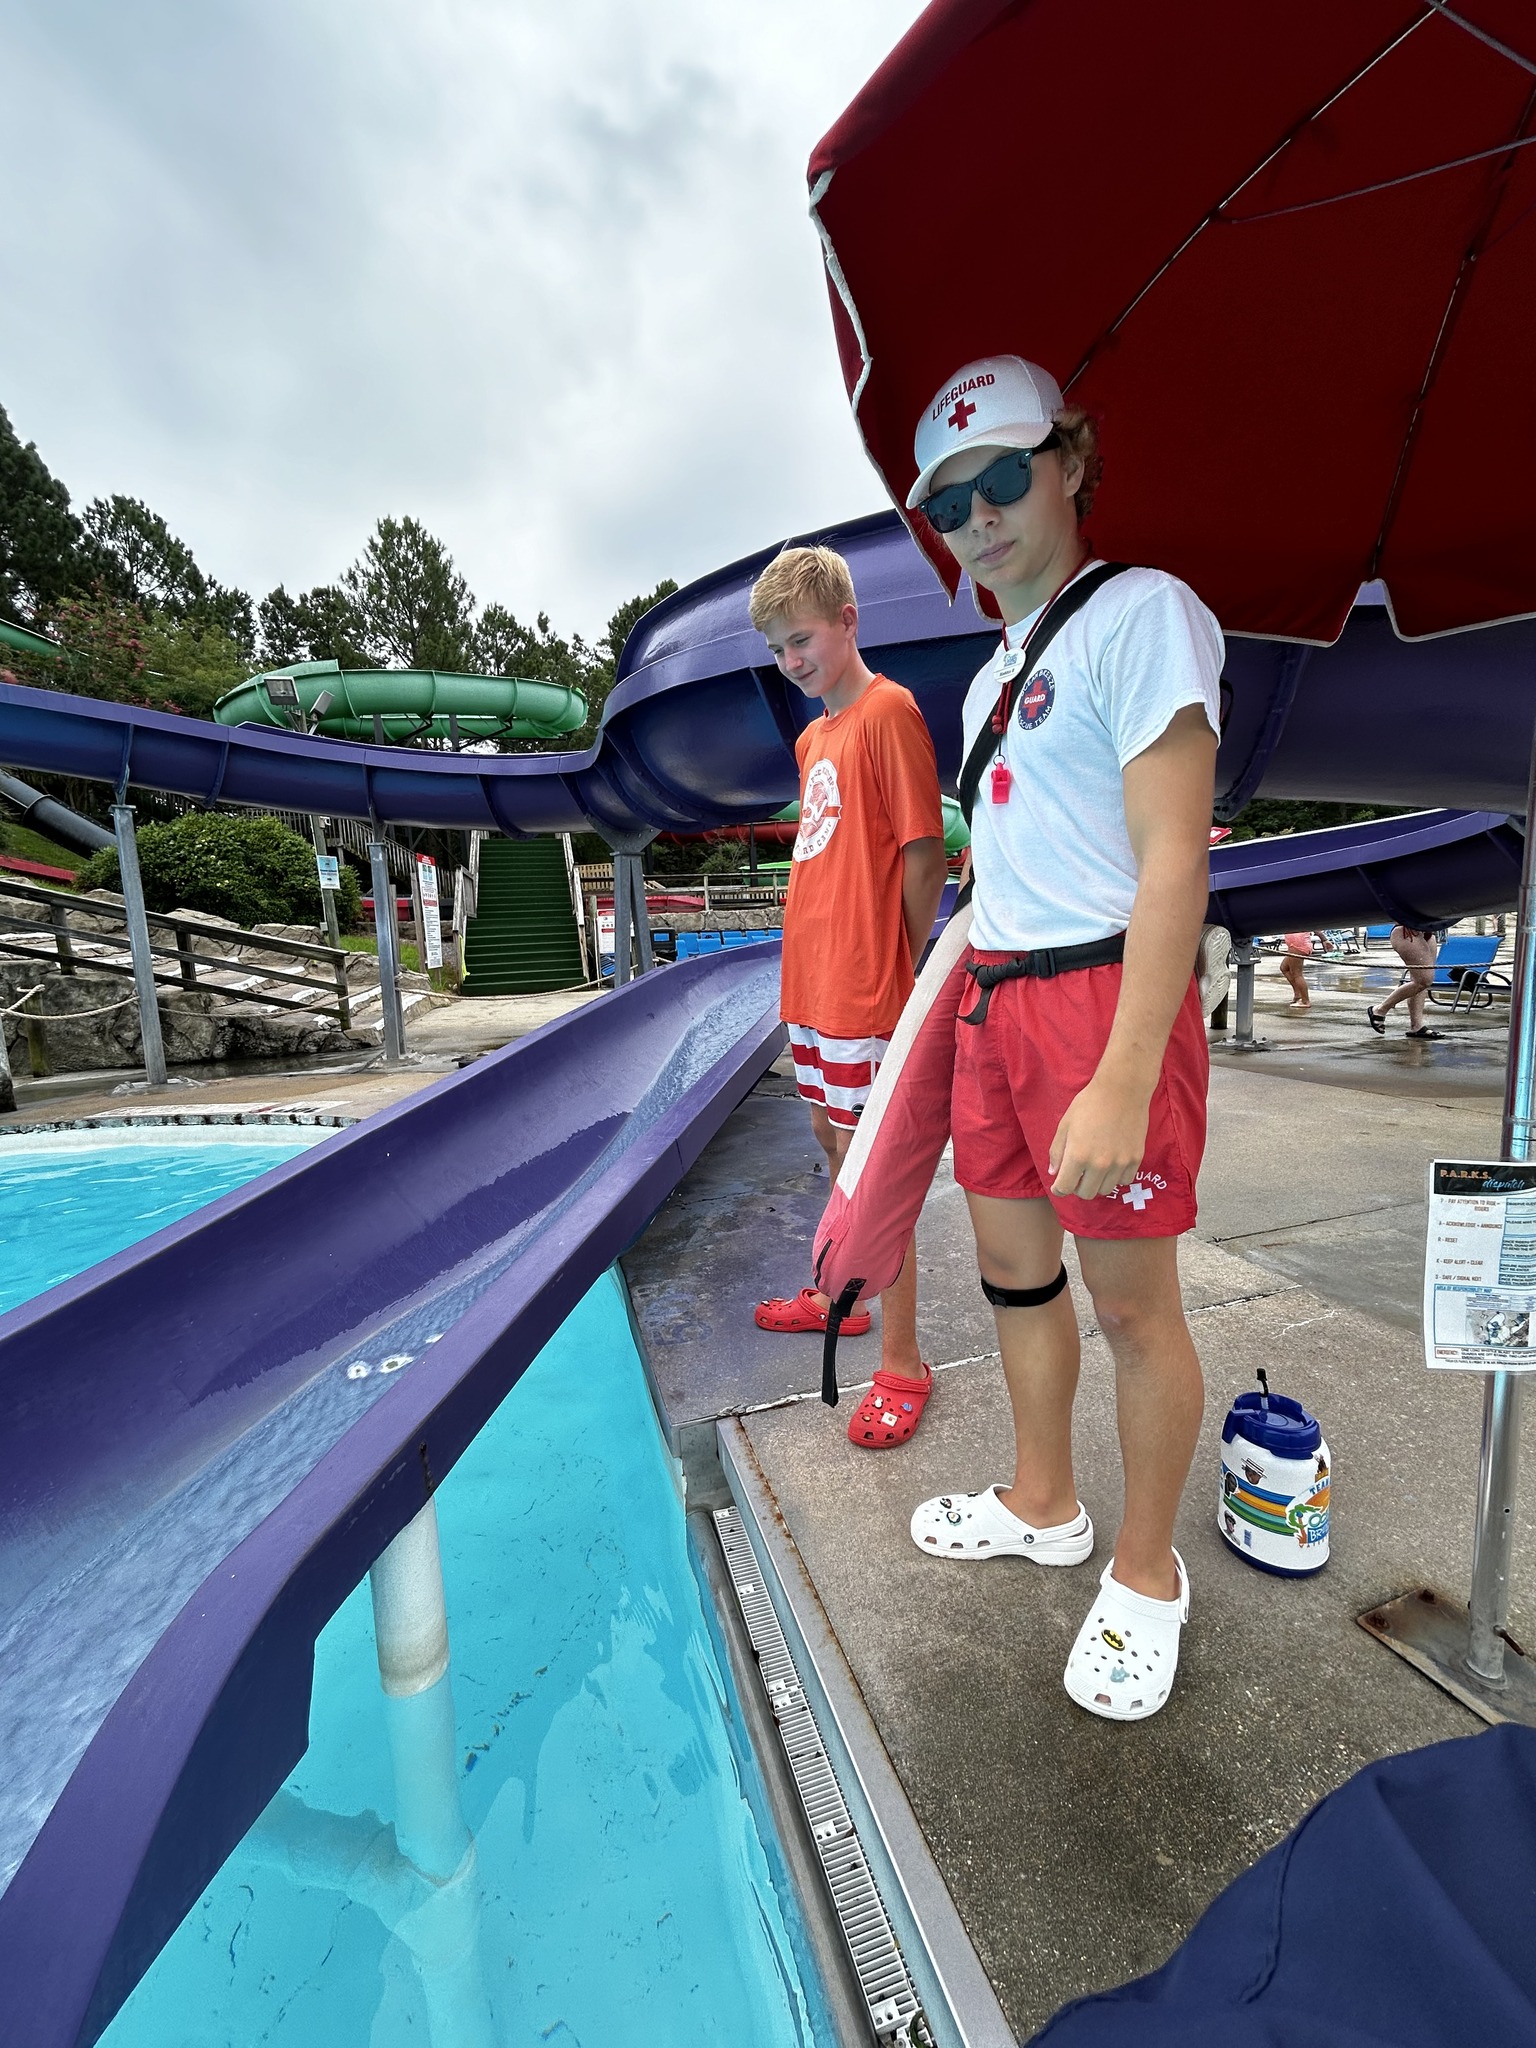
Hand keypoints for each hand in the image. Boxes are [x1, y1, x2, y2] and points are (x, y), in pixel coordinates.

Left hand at [1049, 1073, 1150, 1201]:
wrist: (1122, 1089)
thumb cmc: (1089, 1104)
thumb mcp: (1065, 1124)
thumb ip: (1057, 1151)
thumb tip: (1055, 1172)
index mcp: (1078, 1155)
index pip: (1065, 1188)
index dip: (1059, 1188)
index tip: (1059, 1184)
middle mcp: (1099, 1164)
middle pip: (1086, 1194)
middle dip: (1077, 1187)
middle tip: (1077, 1175)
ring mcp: (1120, 1163)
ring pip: (1105, 1190)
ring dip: (1097, 1183)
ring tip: (1095, 1168)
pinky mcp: (1135, 1159)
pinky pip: (1124, 1181)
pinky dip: (1115, 1177)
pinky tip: (1111, 1164)